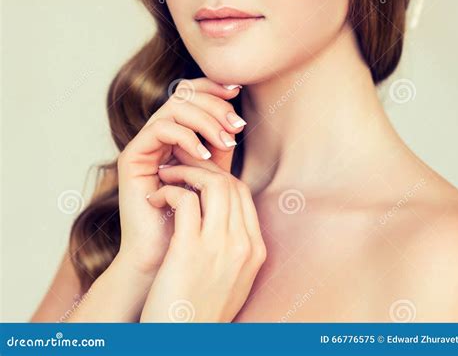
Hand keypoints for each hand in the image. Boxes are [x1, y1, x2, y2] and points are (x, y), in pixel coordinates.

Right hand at [115, 78, 245, 277]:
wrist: (167, 255)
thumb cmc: (194, 219)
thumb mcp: (214, 175)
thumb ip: (220, 146)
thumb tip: (237, 118)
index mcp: (177, 132)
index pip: (191, 93)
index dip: (213, 86)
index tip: (237, 90)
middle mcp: (158, 133)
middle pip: (184, 94)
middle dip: (215, 105)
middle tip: (236, 127)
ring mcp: (144, 143)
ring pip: (174, 107)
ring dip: (205, 120)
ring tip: (225, 143)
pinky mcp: (132, 156)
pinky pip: (160, 129)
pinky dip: (186, 137)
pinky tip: (205, 156)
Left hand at [140, 146, 266, 322]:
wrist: (183, 343)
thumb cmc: (199, 312)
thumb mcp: (232, 279)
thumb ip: (233, 247)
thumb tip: (222, 218)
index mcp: (255, 250)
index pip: (243, 194)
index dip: (219, 176)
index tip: (197, 175)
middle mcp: (243, 244)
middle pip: (230, 183)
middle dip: (202, 167)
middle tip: (179, 166)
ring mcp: (219, 247)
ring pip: (212, 184)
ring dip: (186, 172)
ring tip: (167, 176)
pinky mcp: (189, 250)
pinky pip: (185, 200)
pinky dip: (169, 190)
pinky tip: (156, 197)